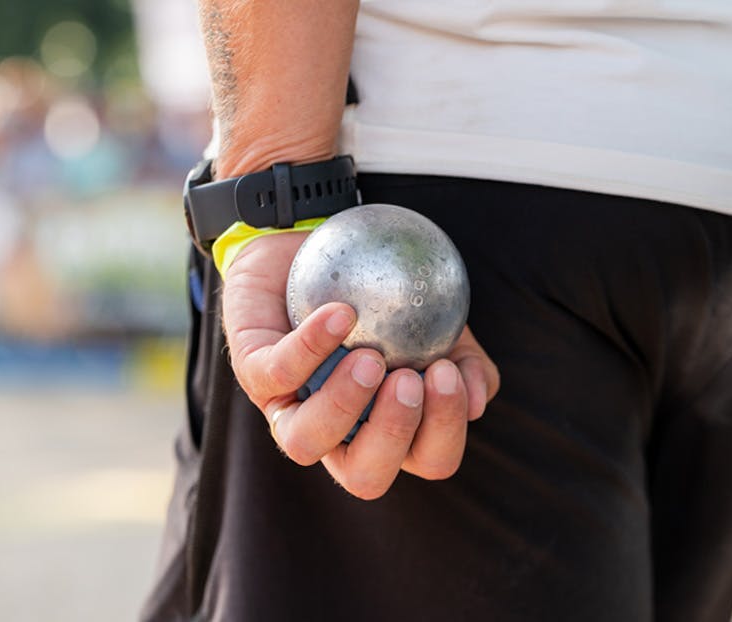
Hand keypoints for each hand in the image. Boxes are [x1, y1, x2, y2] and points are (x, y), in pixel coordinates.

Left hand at [221, 232, 499, 499]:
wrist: (318, 244)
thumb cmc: (385, 296)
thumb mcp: (441, 325)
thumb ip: (466, 362)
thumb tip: (479, 402)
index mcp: (389, 430)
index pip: (429, 459)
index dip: (444, 431)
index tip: (448, 373)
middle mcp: (337, 434)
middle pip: (366, 477)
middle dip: (393, 434)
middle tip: (408, 379)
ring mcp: (289, 408)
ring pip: (306, 445)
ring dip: (344, 405)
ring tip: (370, 359)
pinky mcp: (252, 371)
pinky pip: (276, 373)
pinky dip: (311, 347)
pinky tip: (341, 314)